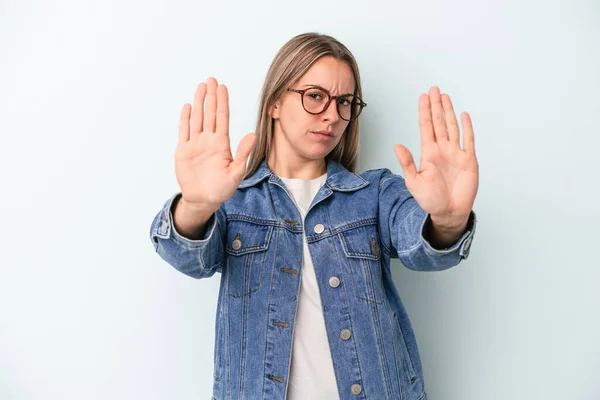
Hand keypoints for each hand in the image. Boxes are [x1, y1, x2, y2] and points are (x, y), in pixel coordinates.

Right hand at [175, 77, 256, 209]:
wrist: (203, 199)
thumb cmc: (222, 188)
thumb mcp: (236, 173)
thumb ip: (243, 153)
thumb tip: (253, 135)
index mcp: (221, 144)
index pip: (222, 118)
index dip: (222, 102)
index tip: (222, 87)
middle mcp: (209, 141)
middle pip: (210, 114)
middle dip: (211, 97)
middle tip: (211, 79)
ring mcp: (196, 144)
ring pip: (197, 119)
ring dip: (199, 103)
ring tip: (200, 87)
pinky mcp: (184, 151)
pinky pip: (184, 132)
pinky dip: (185, 119)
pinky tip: (188, 107)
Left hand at [394, 86, 478, 227]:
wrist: (449, 213)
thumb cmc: (430, 200)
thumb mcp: (414, 182)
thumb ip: (407, 163)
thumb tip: (397, 145)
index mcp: (428, 153)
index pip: (426, 127)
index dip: (425, 111)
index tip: (422, 97)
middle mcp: (442, 150)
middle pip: (439, 122)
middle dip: (436, 106)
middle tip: (433, 89)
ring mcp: (456, 154)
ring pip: (452, 127)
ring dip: (449, 112)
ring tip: (445, 97)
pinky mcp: (469, 160)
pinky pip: (469, 140)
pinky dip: (467, 127)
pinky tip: (463, 115)